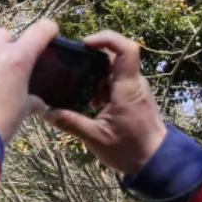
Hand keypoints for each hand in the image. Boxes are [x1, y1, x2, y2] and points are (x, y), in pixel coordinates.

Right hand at [44, 30, 166, 174]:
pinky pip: (116, 81)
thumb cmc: (129, 151)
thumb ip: (69, 122)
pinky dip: (101, 86)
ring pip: (113, 70)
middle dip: (92, 61)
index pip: (126, 48)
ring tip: (82, 95)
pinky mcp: (134, 97)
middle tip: (73, 73)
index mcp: (127, 88)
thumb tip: (44, 111)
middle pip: (113, 57)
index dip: (105, 39)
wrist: (156, 163)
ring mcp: (136, 89)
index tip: (84, 44)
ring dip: (95, 77)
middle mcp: (134, 84)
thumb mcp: (94, 138)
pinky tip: (92, 103)